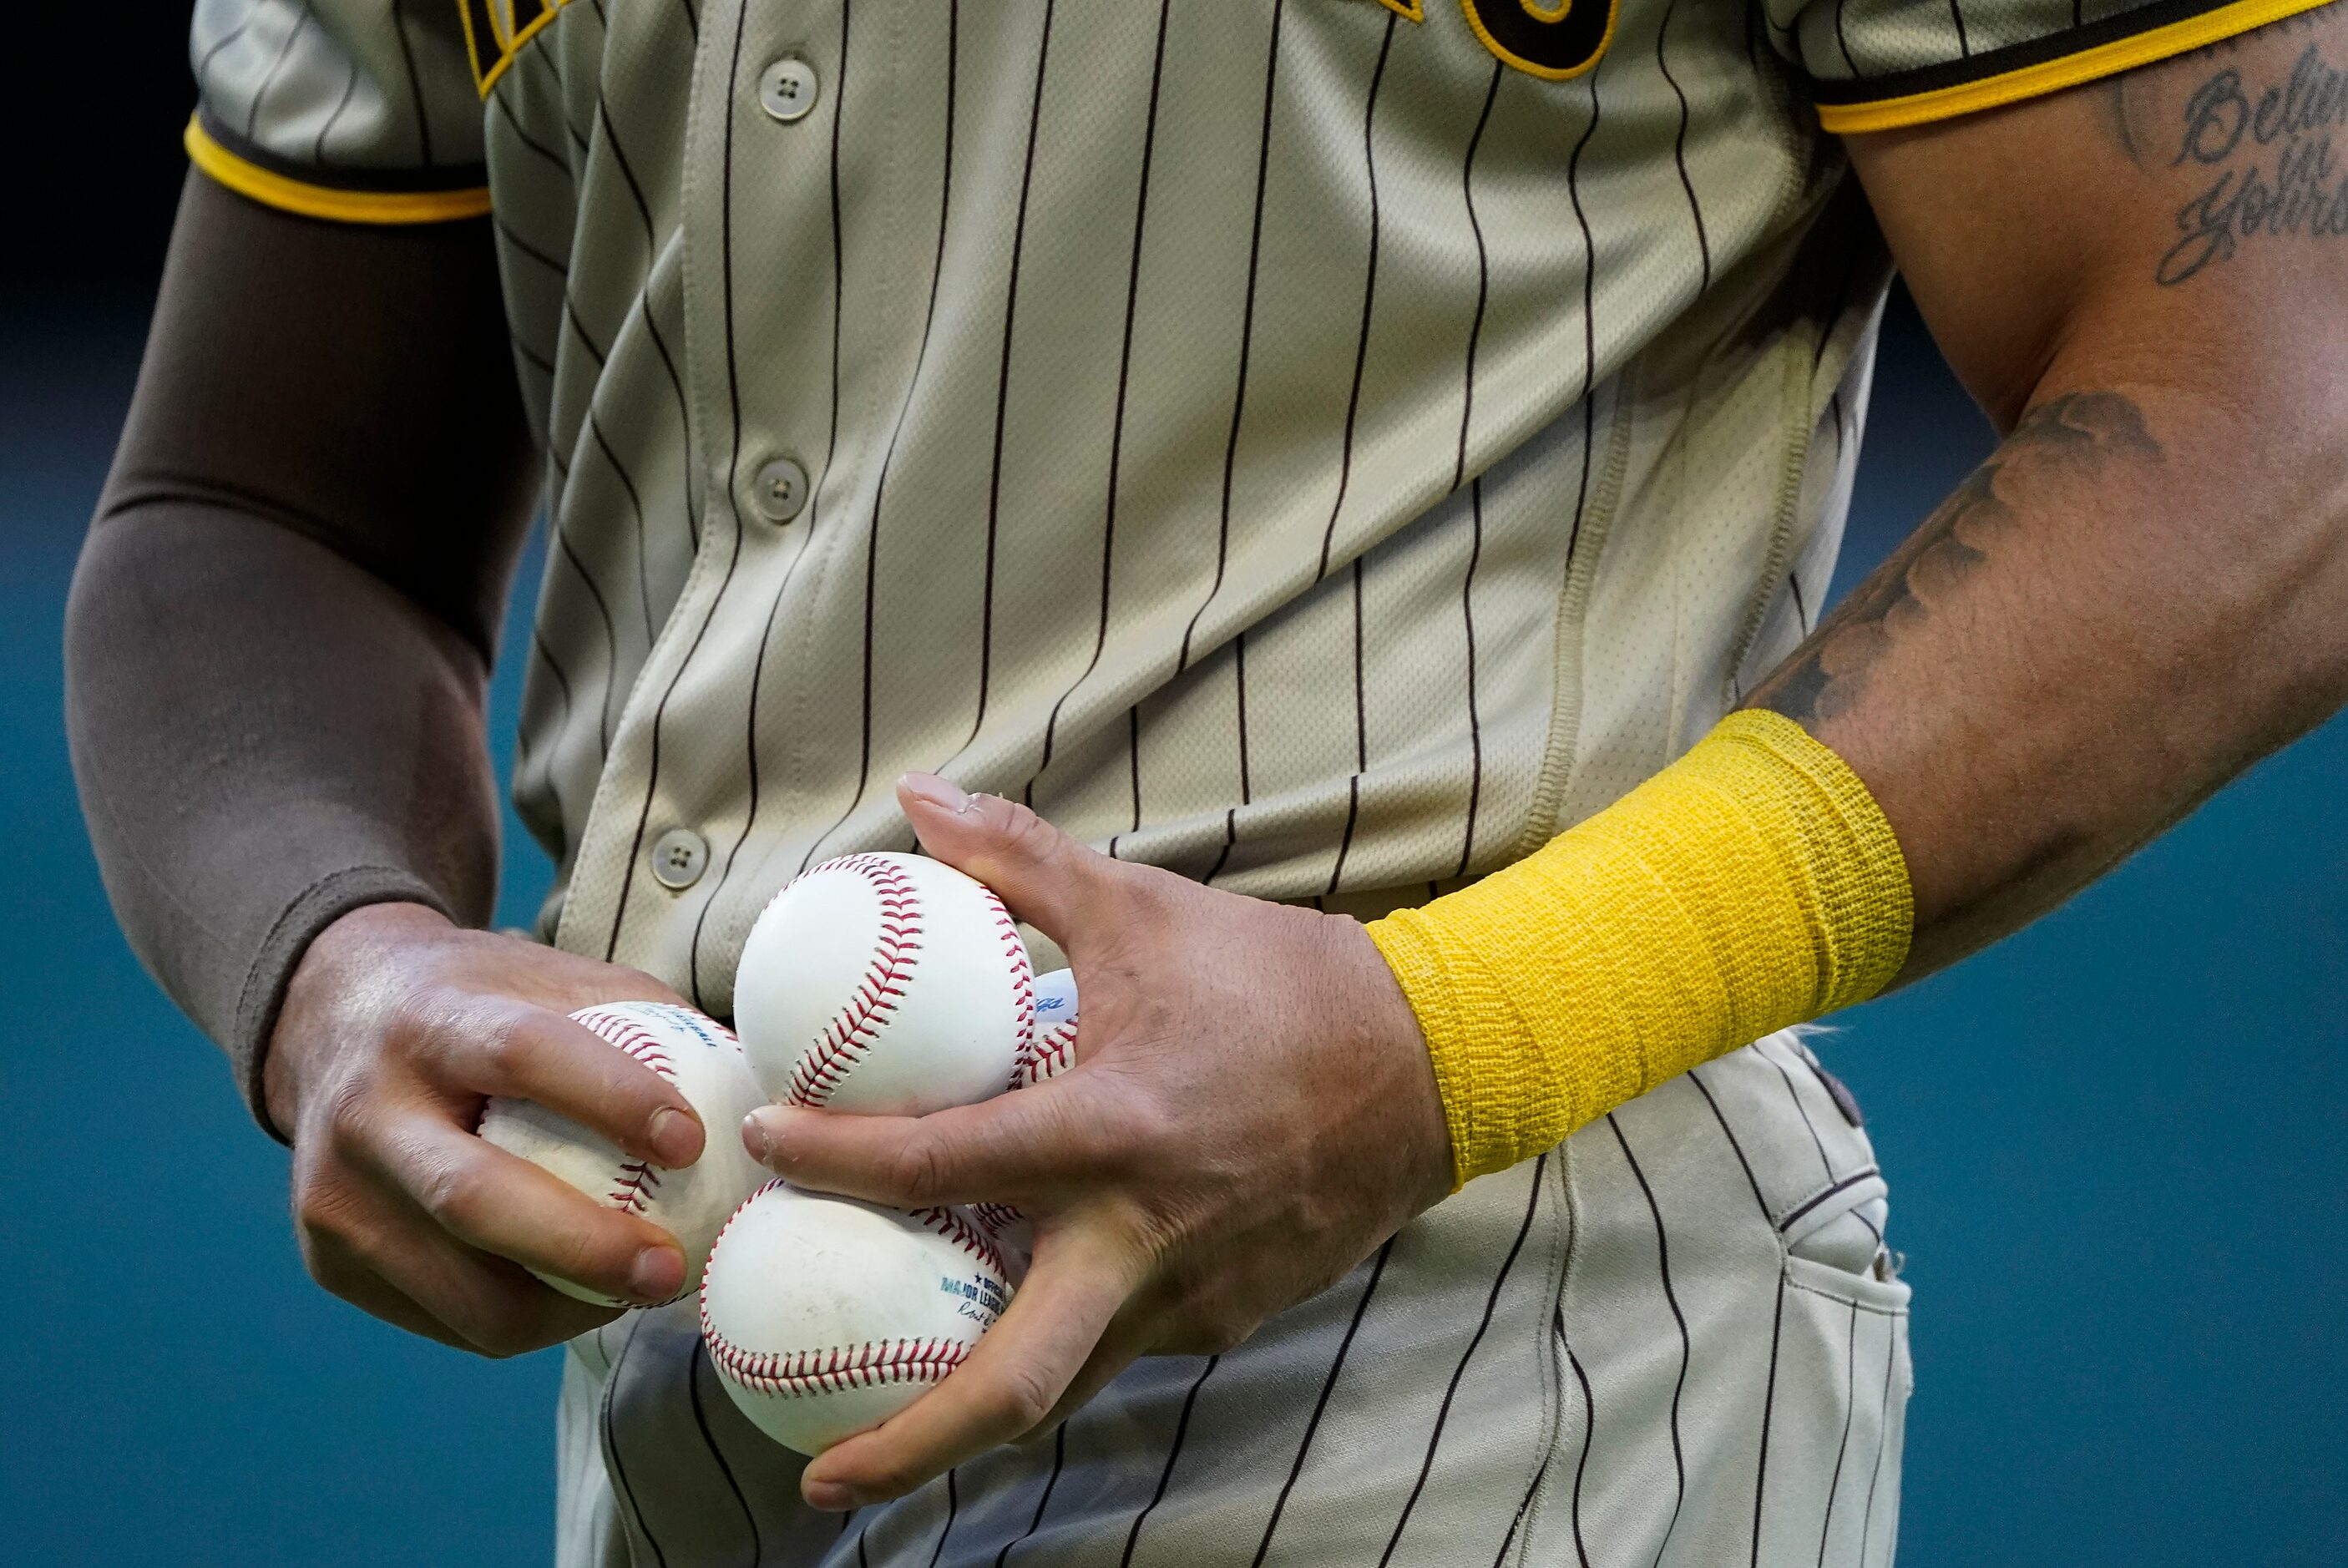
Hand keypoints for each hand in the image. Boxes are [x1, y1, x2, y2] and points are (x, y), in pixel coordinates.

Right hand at [265, 902, 706, 1354]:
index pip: (522, 1055)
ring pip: (458, 1286)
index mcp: (431, 1020)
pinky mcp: (327, 1256)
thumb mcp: (549, 978)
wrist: (331, 1017)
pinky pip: (442, 1314)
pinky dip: (521, 1319)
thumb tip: (766, 1071)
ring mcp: (334, 1191)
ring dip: (563, 1309)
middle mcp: (367, 1107)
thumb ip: (645, 1017)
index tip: (693, 1138)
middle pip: (474, 1198)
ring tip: (640, 1293)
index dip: (609, 1096)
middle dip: (584, 1248)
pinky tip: (578, 1301)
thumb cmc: (483, 1002)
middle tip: (674, 1271)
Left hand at [743, 775, 1454, 1509]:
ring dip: (972, 1410)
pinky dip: (1058, 1340)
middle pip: (1014, 1387)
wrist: (1436, 1061)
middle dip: (907, 1449)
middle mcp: (1144, 1237)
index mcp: (1111, 1132)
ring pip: (1065, 1381)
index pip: (940, 1163)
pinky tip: (1015, 1309)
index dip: (835, 1159)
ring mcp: (1193, 1293)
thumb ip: (1022, 860)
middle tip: (814, 1482)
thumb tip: (919, 802)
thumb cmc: (1283, 981)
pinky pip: (1123, 1341)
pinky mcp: (1229, 1315)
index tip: (765, 1144)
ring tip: (886, 1419)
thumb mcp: (1144, 906)